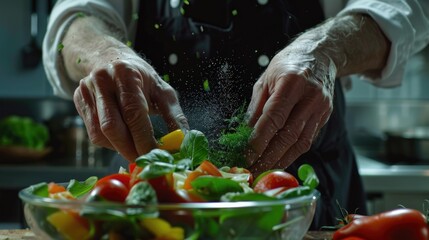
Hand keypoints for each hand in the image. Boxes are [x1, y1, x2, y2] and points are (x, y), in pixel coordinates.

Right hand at [73, 57, 188, 161]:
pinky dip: (110, 143)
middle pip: (112, 126)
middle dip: (130, 149)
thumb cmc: (142, 78)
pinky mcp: (78, 100)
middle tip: (145, 161)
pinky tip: (122, 140)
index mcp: (126, 74)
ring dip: (120, 149)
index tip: (156, 156)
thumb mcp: (162, 91)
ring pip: (100, 133)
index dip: (144, 139)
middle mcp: (102, 80)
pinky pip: (93, 133)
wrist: (110, 58)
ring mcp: (86, 90)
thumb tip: (183, 142)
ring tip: (136, 151)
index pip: (133, 113)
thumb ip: (174, 116)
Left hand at [246, 49, 335, 176]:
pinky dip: (291, 153)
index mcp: (292, 82)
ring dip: (280, 160)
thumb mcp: (265, 79)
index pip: (274, 118)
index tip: (246, 156)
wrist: (320, 55)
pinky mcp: (325, 117)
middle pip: (288, 135)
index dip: (259, 140)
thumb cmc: (288, 65)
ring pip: (300, 143)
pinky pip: (307, 140)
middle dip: (268, 157)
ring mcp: (321, 108)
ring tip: (263, 171)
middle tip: (252, 171)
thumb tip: (244, 134)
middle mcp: (310, 97)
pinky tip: (278, 161)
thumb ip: (256, 107)